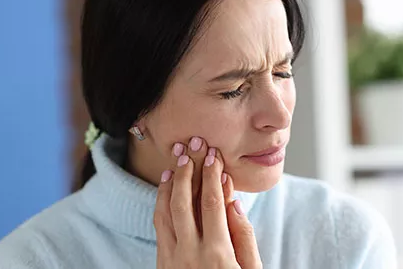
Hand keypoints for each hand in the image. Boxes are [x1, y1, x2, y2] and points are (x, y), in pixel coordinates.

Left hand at [154, 137, 262, 268]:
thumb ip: (244, 238)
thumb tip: (233, 202)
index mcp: (218, 254)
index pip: (212, 204)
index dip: (212, 176)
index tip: (213, 155)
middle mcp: (190, 253)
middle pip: (185, 202)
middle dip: (189, 170)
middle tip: (193, 145)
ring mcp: (172, 258)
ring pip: (166, 211)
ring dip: (171, 182)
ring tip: (177, 159)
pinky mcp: (161, 262)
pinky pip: (159, 225)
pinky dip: (161, 201)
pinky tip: (167, 186)